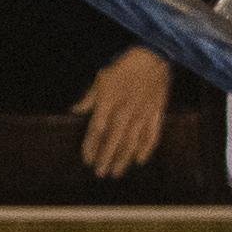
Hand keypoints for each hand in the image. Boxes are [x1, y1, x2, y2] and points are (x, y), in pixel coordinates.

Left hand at [76, 46, 173, 180]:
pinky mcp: (157, 113)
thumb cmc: (123, 67)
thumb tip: (75, 110)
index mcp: (109, 102)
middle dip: (106, 159)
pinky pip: (152, 135)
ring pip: (132, 142)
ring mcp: (143, 114)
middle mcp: (125, 111)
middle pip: (114, 140)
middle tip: (100, 173)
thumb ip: (88, 98)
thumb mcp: (102, 78)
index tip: (87, 160)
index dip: (91, 147)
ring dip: (123, 159)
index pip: (97, 130)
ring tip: (116, 172)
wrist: (153, 57)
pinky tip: (140, 160)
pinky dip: (146, 149)